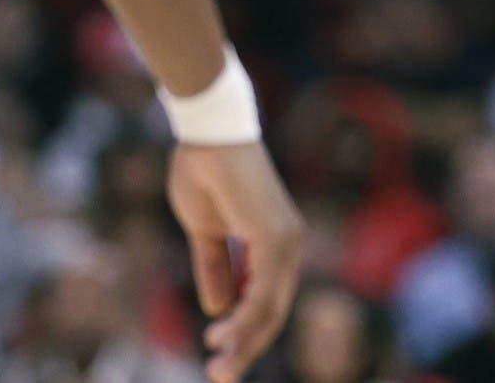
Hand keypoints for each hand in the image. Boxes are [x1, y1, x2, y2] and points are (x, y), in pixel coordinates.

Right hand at [169, 142, 304, 382]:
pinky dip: (243, 317)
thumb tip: (217, 308)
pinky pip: (262, 289)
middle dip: (247, 346)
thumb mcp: (205, 232)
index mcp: (275, 242)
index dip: (244, 328)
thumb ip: (214, 267)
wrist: (208, 135)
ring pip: (270, 307)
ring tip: (218, 367)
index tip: (217, 351)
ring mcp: (285, 240)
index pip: (267, 298)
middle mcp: (288, 243)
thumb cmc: (206, 173)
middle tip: (220, 375)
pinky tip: (222, 336)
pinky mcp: (274, 235)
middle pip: (273, 310)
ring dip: (244, 340)